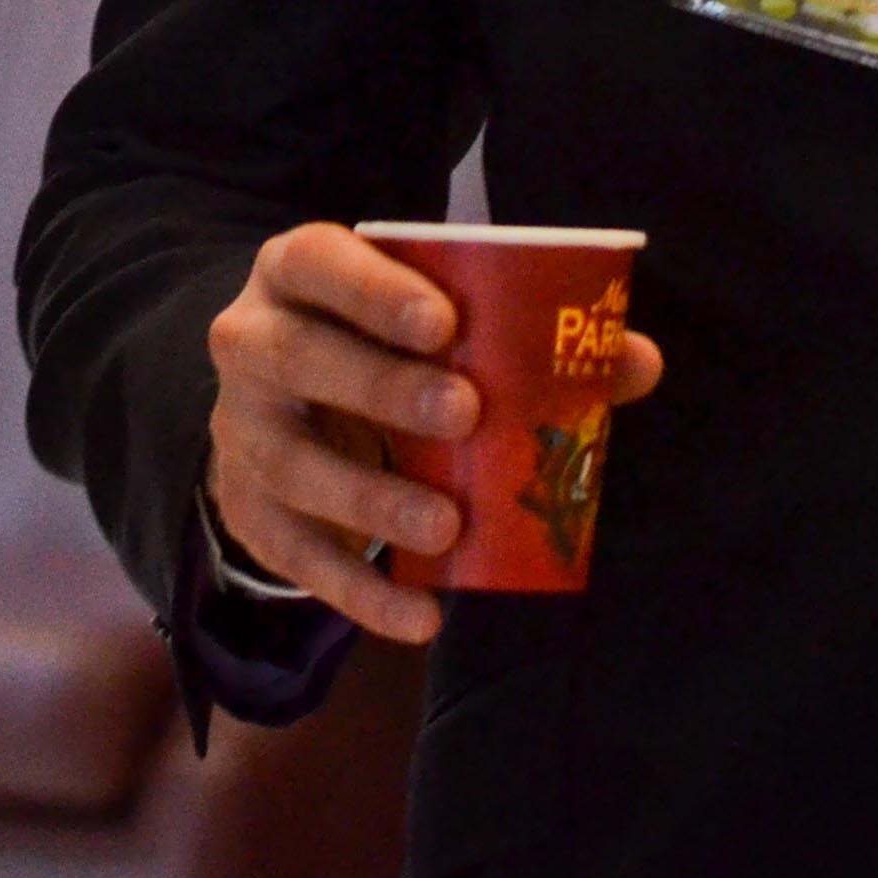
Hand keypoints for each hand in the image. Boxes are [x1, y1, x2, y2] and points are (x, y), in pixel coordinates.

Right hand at [200, 221, 662, 643]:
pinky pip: (295, 555)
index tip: (445, 322)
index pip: (319, 263)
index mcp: (298, 273)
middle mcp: (252, 343)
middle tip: (466, 411)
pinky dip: (358, 592)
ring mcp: (241, 429)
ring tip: (447, 526)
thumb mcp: (428, 324)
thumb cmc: (380, 349)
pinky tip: (421, 614)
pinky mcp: (248, 509)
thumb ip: (530, 336)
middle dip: (381, 386)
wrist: (283, 410)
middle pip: (297, 357)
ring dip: (369, 499)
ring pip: (290, 463)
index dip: (373, 289)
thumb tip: (636, 361)